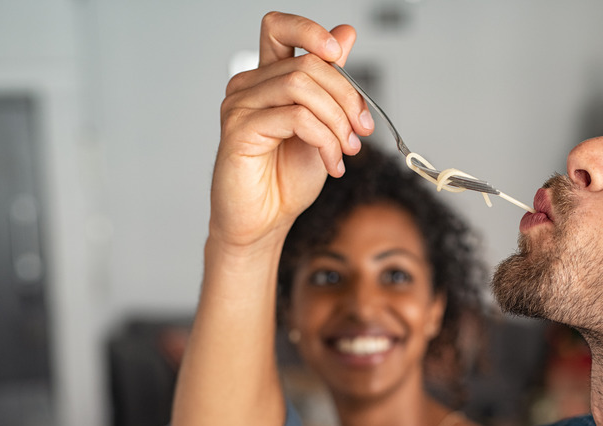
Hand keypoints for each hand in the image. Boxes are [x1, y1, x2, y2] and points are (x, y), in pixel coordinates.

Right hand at [209, 11, 374, 248]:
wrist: (265, 221)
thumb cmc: (286, 178)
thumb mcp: (323, 125)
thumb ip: (331, 82)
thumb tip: (346, 33)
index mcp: (268, 79)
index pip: (279, 27)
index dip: (309, 29)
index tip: (337, 52)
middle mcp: (249, 86)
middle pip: (307, 63)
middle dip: (346, 96)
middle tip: (362, 130)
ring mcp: (240, 106)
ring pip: (302, 86)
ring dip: (337, 120)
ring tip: (347, 150)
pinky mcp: (239, 130)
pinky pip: (295, 118)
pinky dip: (325, 140)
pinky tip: (332, 163)